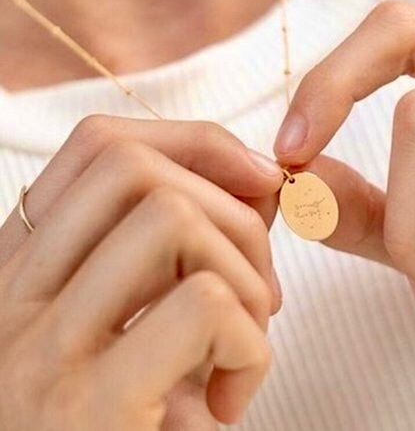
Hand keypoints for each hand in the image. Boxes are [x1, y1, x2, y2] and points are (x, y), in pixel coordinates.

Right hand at [0, 116, 283, 429]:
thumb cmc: (123, 423)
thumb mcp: (131, 322)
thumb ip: (172, 251)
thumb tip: (259, 184)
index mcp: (24, 270)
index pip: (101, 145)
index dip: (195, 142)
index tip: (256, 179)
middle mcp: (13, 299)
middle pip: (138, 169)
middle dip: (235, 209)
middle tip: (260, 284)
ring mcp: (38, 352)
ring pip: (174, 221)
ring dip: (246, 275)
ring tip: (246, 340)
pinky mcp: (84, 410)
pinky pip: (202, 305)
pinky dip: (249, 342)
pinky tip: (231, 396)